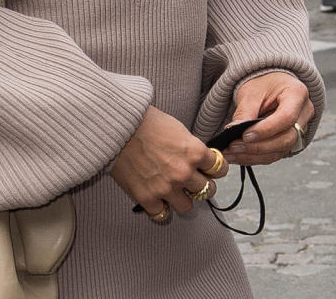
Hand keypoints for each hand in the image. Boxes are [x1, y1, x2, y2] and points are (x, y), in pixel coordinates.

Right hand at [110, 106, 227, 218]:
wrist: (115, 125)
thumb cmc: (143, 120)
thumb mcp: (175, 126)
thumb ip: (190, 146)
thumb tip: (198, 158)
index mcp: (194, 152)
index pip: (220, 169)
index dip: (214, 168)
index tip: (208, 168)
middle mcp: (184, 172)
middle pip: (207, 190)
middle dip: (198, 183)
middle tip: (187, 177)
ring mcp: (166, 188)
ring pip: (187, 207)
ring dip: (180, 198)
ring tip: (170, 189)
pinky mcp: (148, 198)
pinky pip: (162, 215)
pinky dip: (159, 208)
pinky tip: (155, 197)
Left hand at [224, 72, 313, 165]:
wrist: (269, 81)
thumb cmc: (262, 82)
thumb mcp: (251, 91)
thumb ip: (245, 111)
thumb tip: (233, 132)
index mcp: (297, 94)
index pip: (286, 118)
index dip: (266, 130)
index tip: (244, 135)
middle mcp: (303, 113)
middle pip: (286, 138)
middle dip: (258, 146)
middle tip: (234, 146)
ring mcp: (300, 129)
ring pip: (281, 150)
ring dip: (255, 155)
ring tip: (231, 154)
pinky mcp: (290, 140)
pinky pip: (276, 153)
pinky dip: (257, 157)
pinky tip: (239, 156)